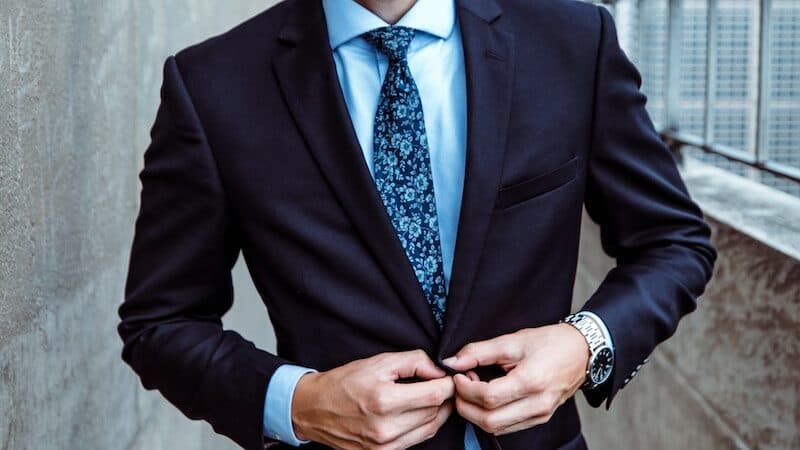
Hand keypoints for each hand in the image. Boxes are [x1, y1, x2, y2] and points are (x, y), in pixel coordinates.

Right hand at [291, 350, 454, 448]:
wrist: (314, 409)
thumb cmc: (345, 382)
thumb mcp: (378, 362)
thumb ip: (414, 361)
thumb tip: (440, 371)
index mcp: (384, 400)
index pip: (435, 395)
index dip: (448, 383)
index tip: (448, 376)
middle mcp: (385, 428)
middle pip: (435, 412)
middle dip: (444, 396)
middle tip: (442, 383)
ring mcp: (384, 446)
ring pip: (430, 428)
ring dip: (437, 412)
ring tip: (432, 396)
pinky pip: (416, 440)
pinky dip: (424, 425)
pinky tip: (418, 412)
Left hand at [442, 324, 588, 435]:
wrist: (582, 352)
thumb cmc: (549, 342)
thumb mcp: (512, 340)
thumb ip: (479, 352)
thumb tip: (451, 362)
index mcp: (531, 381)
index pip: (488, 397)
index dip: (466, 389)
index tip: (458, 376)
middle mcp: (537, 404)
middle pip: (489, 420)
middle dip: (466, 405)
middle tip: (461, 385)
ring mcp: (540, 415)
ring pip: (496, 428)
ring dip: (476, 413)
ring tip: (474, 389)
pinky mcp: (540, 419)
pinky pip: (507, 427)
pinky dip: (490, 417)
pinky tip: (487, 398)